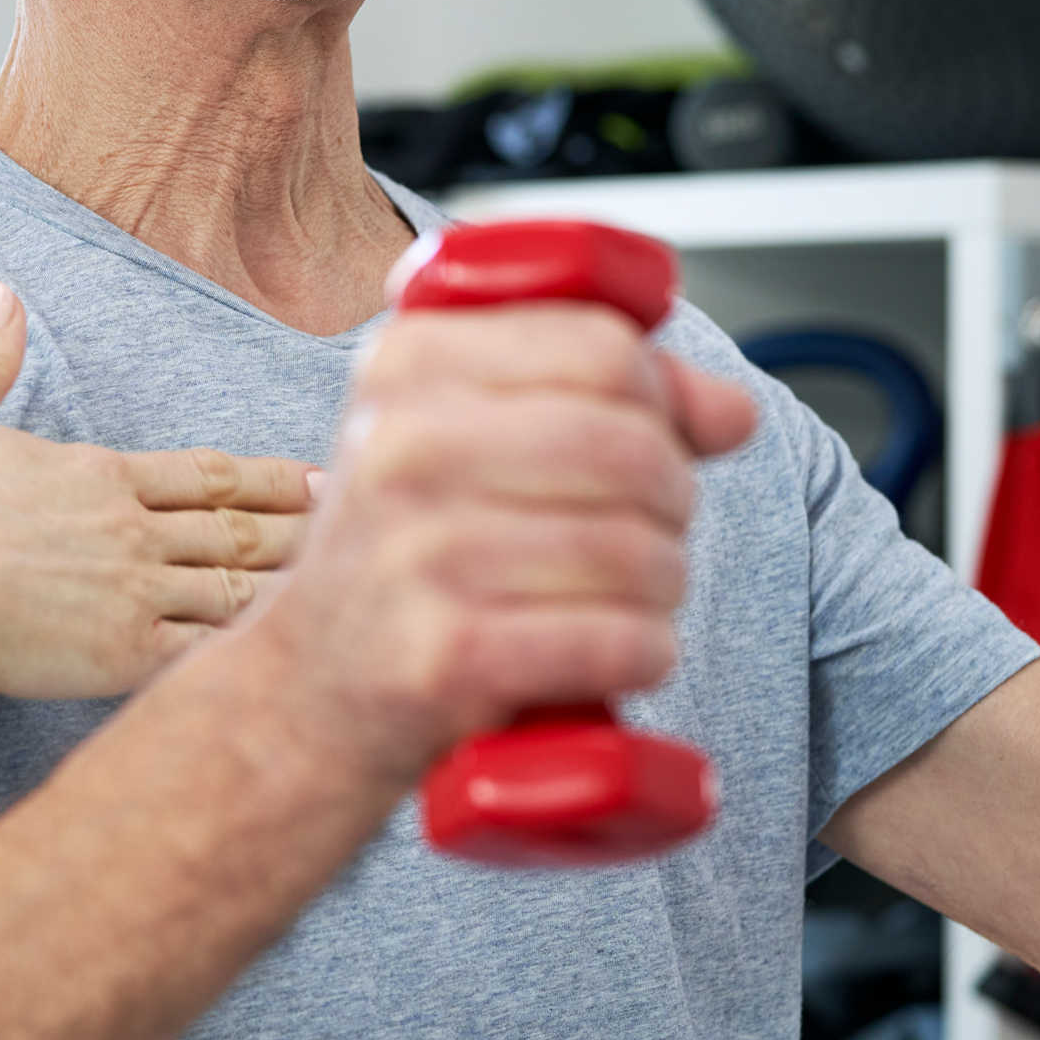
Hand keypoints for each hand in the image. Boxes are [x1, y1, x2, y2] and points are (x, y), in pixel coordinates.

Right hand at [0, 282, 312, 699]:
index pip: (208, 475)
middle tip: (362, 529)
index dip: (269, 478)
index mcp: (100, 475)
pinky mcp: (121, 653)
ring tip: (347, 592)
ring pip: (237, 591)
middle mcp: (132, 530)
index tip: (318, 477)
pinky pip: (207, 653)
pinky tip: (294, 657)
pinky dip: (254, 652)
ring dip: (293, 591)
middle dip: (302, 532)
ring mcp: (135, 592)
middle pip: (238, 531)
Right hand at [240, 301, 758, 787]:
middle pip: (632, 446)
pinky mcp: (445, 658)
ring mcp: (418, 555)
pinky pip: (619, 639)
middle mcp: (400, 447)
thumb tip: (733, 411)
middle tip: (648, 531)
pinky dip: (646, 652)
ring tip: (626, 597)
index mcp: (407, 364)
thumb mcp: (468, 438)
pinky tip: (619, 652)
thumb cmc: (407, 554)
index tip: (647, 437)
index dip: (659, 395)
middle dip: (672, 499)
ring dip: (663, 585)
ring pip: (637, 549)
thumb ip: (603, 397)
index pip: (601, 346)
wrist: (307, 693)